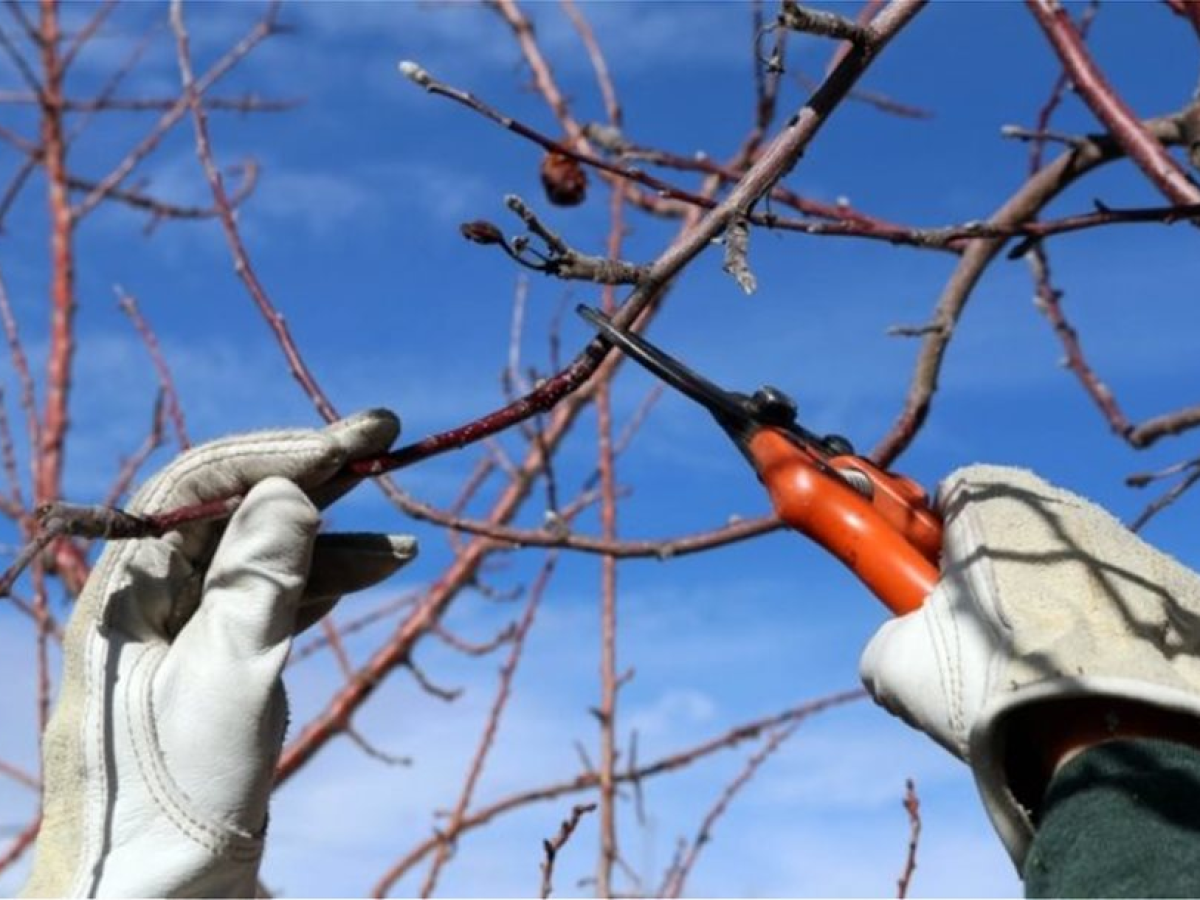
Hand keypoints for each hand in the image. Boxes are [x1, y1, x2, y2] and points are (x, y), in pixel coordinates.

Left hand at [23, 410, 416, 897]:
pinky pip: (275, 600)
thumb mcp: (229, 672)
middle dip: (311, 476)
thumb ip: (261, 574)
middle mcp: (150, 598)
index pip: (200, 485)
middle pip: (235, 509)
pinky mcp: (219, 665)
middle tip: (383, 438)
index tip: (351, 441)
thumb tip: (290, 490)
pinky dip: (327, 581)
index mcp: (125, 589)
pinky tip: (379, 567)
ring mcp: (186, 631)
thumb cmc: (177, 790)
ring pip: (263, 554)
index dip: (278, 453)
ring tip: (401, 536)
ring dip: (331, 536)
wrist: (158, 898)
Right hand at [859, 465, 1199, 867]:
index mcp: (991, 503)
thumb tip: (897, 647)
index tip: (930, 583)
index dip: (933, 538)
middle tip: (978, 635)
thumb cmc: (986, 683)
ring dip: (1050, 600)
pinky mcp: (1174, 591)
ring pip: (1070, 565)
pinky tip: (1085, 676)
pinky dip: (1102, 630)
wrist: (1101, 740)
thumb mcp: (893, 663)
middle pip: (1015, 530)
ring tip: (1037, 666)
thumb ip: (886, 635)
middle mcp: (1064, 511)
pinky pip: (1120, 602)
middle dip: (993, 572)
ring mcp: (1126, 549)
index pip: (952, 493)